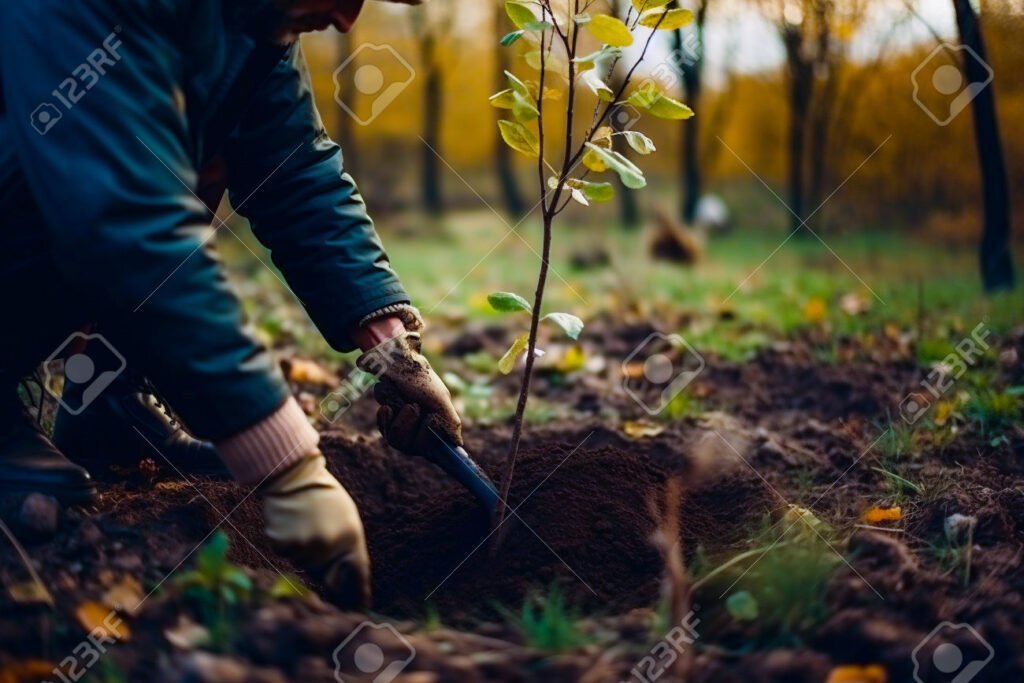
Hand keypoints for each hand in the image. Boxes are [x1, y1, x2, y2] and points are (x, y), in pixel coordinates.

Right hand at [262, 452, 369, 608]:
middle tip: (316, 538)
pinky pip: (286, 554)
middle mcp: (330, 546)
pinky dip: (287, 543)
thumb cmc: (323, 494)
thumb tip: (342, 575)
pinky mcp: (283, 544)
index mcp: (352, 537)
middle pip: (325, 574)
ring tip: (304, 522)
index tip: (360, 608)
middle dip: (323, 566)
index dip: (359, 594)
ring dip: (303, 550)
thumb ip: (347, 545)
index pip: (358, 574)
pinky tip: (290, 523)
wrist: (294, 475)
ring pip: (303, 563)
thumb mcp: (346, 517)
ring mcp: (305, 547)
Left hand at [358, 332, 462, 455]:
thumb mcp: (440, 400)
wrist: (397, 363)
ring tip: (402, 402)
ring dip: (398, 419)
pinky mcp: (390, 424)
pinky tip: (387, 406)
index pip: (443, 454)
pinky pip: (385, 431)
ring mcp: (406, 430)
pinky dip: (385, 417)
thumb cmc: (423, 380)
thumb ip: (449, 422)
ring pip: (397, 441)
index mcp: (441, 429)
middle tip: (412, 406)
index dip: (441, 457)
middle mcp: (424, 434)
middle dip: (409, 425)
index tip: (433, 449)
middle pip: (413, 448)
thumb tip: (457, 444)